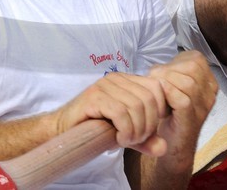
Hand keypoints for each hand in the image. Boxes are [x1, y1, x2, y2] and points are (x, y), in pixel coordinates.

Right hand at [54, 68, 170, 153]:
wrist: (64, 131)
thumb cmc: (96, 130)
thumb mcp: (127, 134)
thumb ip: (146, 139)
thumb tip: (163, 148)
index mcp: (127, 80)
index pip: (157, 88)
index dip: (158, 112)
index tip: (147, 130)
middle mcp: (117, 78)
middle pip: (149, 99)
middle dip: (147, 126)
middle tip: (135, 140)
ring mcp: (105, 85)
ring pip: (136, 107)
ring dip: (135, 131)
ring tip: (125, 141)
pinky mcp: (94, 96)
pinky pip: (120, 113)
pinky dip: (125, 130)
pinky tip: (117, 139)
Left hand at [144, 52, 215, 161]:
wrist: (173, 145)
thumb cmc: (170, 112)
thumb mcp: (173, 85)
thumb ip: (170, 72)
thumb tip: (157, 68)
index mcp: (208, 81)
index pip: (196, 59)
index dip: (177, 62)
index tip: (163, 72)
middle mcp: (210, 93)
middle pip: (192, 68)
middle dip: (169, 70)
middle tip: (154, 80)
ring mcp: (203, 107)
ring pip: (188, 83)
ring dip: (166, 82)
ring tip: (156, 91)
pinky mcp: (192, 120)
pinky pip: (183, 101)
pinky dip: (168, 94)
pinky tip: (159, 98)